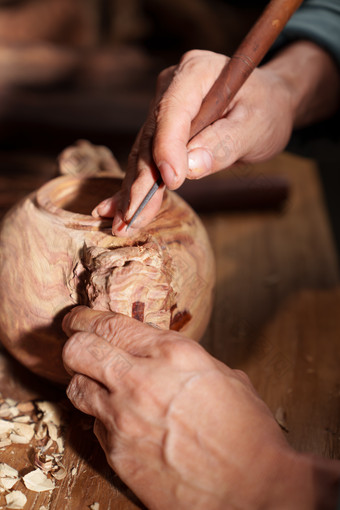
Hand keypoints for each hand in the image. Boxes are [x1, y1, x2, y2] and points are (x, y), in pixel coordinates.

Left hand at [62, 306, 339, 509]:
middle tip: (76, 342)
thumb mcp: (221, 375)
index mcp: (171, 354)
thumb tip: (160, 354)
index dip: (86, 318)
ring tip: (98, 383)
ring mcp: (123, 420)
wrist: (251, 490)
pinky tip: (121, 421)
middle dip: (74, 342)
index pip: (109, 324)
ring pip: (76, 387)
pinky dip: (102, 418)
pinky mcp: (117, 454)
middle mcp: (139, 381)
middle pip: (78, 350)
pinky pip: (94, 425)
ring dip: (84, 381)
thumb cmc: (246, 431)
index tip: (78, 318)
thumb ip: (182, 359)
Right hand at [92, 41, 339, 236]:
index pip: (173, 112)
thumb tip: (189, 168)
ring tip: (123, 224)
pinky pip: (146, 161)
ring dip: (134, 191)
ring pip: (143, 154)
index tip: (171, 182)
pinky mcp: (161, 131)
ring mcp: (162, 109)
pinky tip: (114, 210)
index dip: (167, 148)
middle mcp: (171, 88)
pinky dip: (134, 187)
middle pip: (150, 138)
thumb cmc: (266, 109)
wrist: (266, 103)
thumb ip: (224, 144)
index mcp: (196, 72)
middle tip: (133, 218)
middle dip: (142, 181)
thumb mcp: (256, 125)